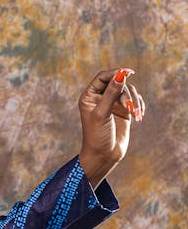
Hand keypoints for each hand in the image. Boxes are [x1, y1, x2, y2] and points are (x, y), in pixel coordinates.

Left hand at [78, 67, 145, 187]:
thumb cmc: (97, 136)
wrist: (104, 156)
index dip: (115, 73)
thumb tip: (121, 74)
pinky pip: (135, 101)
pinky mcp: (124, 111)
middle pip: (118, 83)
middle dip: (126, 93)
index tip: (128, 72)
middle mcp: (101, 98)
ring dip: (134, 101)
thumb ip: (111, 94)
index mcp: (90, 96)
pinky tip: (139, 116)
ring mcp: (113, 104)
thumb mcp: (102, 113)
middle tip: (129, 108)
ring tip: (136, 115)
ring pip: (128, 91)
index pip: (103, 77)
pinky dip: (139, 106)